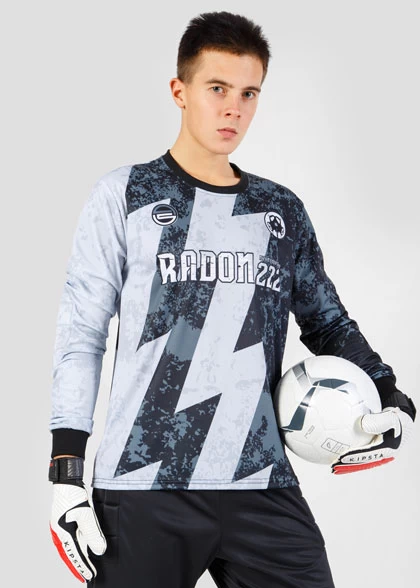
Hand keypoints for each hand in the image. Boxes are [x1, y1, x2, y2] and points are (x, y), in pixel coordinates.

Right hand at [49, 456, 106, 582]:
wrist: (67, 481)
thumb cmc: (74, 496)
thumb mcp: (87, 515)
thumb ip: (93, 534)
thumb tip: (99, 551)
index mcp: (63, 534)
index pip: (75, 555)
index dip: (83, 566)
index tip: (90, 576)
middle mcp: (59, 534)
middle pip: (69, 555)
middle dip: (78, 566)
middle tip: (86, 576)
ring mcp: (59, 529)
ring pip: (67, 549)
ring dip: (75, 558)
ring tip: (82, 567)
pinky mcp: (62, 523)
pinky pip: (68, 541)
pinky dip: (73, 548)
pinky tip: (79, 549)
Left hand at [331, 407, 413, 474]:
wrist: (401, 424)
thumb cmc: (395, 421)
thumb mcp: (389, 419)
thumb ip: (377, 421)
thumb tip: (361, 424)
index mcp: (385, 450)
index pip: (366, 455)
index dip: (353, 457)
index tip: (341, 458)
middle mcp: (381, 456)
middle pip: (361, 462)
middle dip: (347, 466)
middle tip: (333, 467)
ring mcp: (377, 456)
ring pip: (360, 462)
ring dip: (347, 465)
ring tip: (333, 467)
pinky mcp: (374, 453)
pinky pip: (360, 457)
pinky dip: (350, 459)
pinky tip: (339, 457)